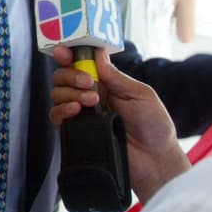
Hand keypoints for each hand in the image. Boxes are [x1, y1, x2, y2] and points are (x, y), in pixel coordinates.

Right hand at [49, 46, 190, 203]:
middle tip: (88, 83)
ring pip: (57, 94)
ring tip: (91, 102)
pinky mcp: (76, 131)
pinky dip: (62, 110)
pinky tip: (75, 111)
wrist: (154, 159)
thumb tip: (98, 54)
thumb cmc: (154, 126)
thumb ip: (117, 77)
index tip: (64, 52)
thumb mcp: (141, 95)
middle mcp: (90, 96)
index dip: (70, 56)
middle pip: (64, 77)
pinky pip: (56, 116)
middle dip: (70, 75)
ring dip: (69, 92)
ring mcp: (82, 114)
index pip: (82, 65)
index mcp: (107, 84)